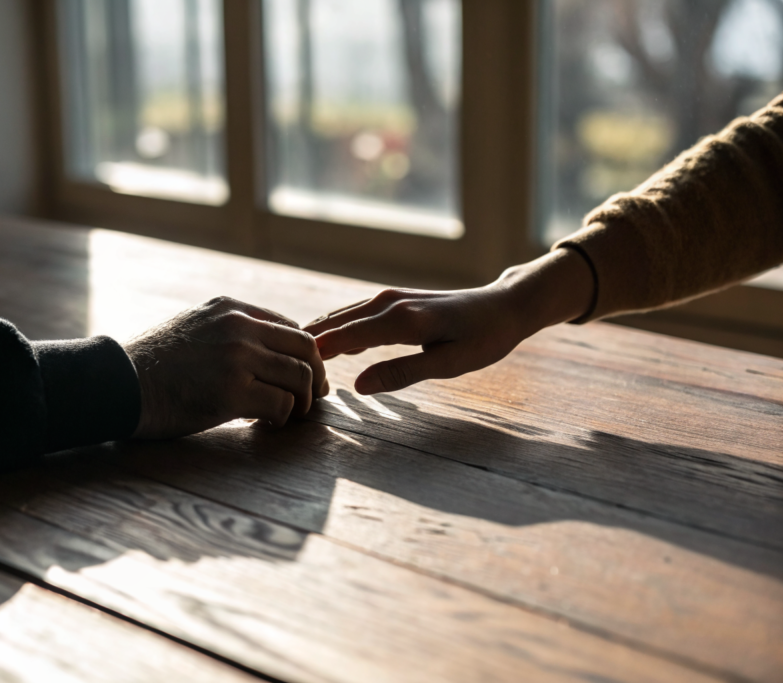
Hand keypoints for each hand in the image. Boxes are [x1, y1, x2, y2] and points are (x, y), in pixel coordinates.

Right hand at [124, 296, 327, 438]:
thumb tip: (261, 352)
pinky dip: (283, 418)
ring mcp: (237, 357)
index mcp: (231, 309)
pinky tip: (268, 424)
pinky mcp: (232, 391)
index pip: (289, 327)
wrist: (115, 383)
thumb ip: (227, 331)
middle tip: (312, 399)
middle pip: (305, 348)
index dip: (303, 355)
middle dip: (315, 376)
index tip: (303, 376)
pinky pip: (281, 404)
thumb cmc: (150, 365)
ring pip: (299, 376)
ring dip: (302, 401)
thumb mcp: (191, 328)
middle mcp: (239, 326)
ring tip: (290, 415)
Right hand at [304, 249, 594, 394]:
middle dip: (308, 345)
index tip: (291, 376)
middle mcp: (389, 302)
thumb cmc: (483, 339)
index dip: (316, 356)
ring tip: (289, 358)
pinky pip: (354, 312)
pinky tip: (322, 343)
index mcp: (401, 320)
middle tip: (278, 371)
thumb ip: (402, 373)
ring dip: (318, 334)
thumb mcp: (448, 364)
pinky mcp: (393, 299)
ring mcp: (390, 297)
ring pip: (341, 315)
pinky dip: (335, 327)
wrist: (505, 306)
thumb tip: (358, 386)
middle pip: (335, 323)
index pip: (345, 337)